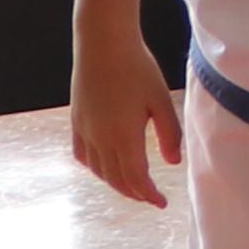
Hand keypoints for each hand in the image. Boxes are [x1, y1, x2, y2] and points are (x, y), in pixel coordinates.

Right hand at [71, 39, 179, 207]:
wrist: (102, 44)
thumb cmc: (137, 68)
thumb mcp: (160, 100)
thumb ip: (169, 134)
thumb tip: (173, 162)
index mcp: (124, 137)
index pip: (136, 178)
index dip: (148, 195)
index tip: (161, 203)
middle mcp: (100, 139)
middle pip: (116, 179)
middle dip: (135, 192)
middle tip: (150, 198)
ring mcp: (85, 131)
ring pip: (99, 170)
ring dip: (115, 183)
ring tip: (132, 185)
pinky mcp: (76, 121)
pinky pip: (83, 155)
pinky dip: (95, 167)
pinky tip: (105, 166)